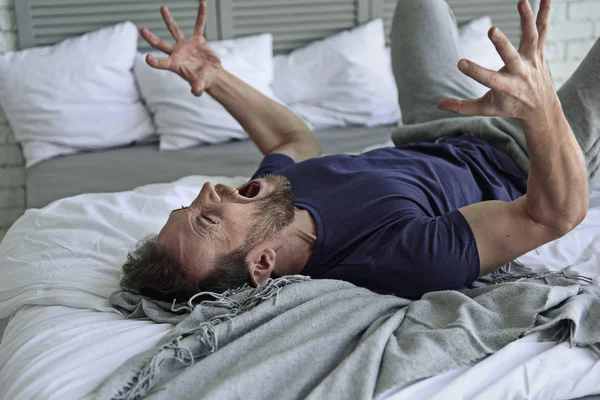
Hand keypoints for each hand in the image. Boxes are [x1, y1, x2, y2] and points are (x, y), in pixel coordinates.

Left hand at [140, 2, 221, 95]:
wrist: (212, 75)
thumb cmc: (203, 81)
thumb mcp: (199, 85)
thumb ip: (197, 88)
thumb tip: (196, 92)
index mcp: (174, 64)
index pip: (161, 62)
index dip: (154, 61)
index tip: (147, 58)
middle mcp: (176, 53)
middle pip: (160, 44)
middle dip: (151, 38)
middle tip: (142, 30)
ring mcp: (185, 45)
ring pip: (174, 30)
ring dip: (168, 20)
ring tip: (162, 8)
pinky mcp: (197, 39)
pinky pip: (198, 25)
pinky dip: (201, 16)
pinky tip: (202, 4)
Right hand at [438, 0, 558, 121]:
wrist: (541, 109)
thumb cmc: (510, 107)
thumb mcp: (486, 109)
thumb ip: (462, 107)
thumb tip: (439, 105)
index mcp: (505, 88)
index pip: (488, 79)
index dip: (474, 72)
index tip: (460, 63)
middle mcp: (520, 74)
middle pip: (511, 57)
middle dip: (502, 44)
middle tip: (492, 30)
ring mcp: (532, 61)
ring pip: (531, 38)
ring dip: (527, 19)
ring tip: (522, 2)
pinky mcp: (539, 52)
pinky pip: (543, 30)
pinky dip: (545, 13)